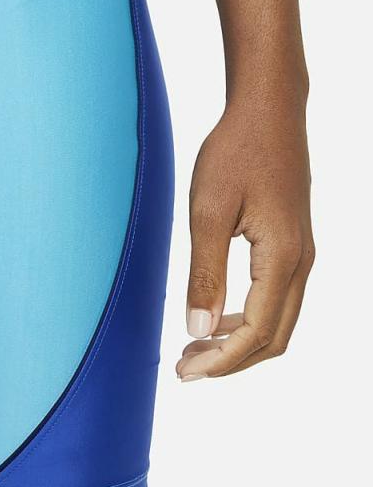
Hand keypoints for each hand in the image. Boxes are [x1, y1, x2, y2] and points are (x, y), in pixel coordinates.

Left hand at [177, 97, 314, 379]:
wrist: (267, 112)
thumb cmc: (235, 153)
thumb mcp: (208, 211)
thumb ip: (204, 272)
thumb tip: (198, 331)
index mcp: (282, 258)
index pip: (256, 333)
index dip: (221, 362)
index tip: (185, 374)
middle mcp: (301, 262)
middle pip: (274, 337)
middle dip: (231, 362)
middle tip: (185, 370)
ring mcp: (301, 253)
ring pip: (278, 320)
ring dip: (238, 343)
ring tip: (193, 349)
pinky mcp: (292, 243)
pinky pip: (277, 298)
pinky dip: (248, 319)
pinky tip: (215, 316)